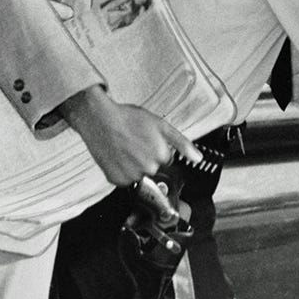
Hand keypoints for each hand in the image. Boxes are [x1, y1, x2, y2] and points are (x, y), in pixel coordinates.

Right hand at [59, 85, 201, 185]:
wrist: (99, 118)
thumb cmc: (128, 118)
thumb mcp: (160, 124)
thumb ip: (181, 143)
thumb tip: (198, 158)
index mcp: (161, 156)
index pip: (166, 160)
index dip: (157, 149)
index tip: (147, 140)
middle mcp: (147, 169)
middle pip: (153, 169)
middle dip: (147, 158)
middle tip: (135, 143)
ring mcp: (131, 176)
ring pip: (139, 176)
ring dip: (134, 166)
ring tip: (125, 148)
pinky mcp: (116, 180)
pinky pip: (124, 181)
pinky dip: (121, 171)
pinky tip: (117, 156)